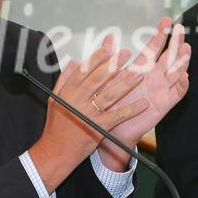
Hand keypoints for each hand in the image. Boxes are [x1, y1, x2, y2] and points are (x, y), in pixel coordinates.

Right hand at [29, 35, 149, 192]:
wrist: (56, 150)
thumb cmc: (56, 126)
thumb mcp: (54, 98)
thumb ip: (64, 79)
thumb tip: (74, 61)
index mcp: (68, 92)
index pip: (84, 70)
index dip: (97, 57)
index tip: (108, 47)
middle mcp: (78, 100)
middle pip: (98, 78)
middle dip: (113, 64)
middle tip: (125, 53)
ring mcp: (89, 114)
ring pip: (110, 95)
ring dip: (126, 84)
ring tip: (139, 74)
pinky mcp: (99, 127)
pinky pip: (118, 116)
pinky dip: (131, 109)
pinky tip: (143, 103)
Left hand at [98, 17, 190, 169]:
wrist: (111, 127)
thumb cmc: (109, 103)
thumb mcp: (108, 78)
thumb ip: (109, 58)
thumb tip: (106, 37)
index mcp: (140, 69)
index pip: (153, 48)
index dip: (160, 34)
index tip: (167, 20)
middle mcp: (153, 77)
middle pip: (168, 56)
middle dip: (175, 42)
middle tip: (181, 28)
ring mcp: (160, 89)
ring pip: (175, 72)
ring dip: (181, 61)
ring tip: (185, 48)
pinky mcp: (163, 104)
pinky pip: (175, 94)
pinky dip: (181, 85)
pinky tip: (184, 75)